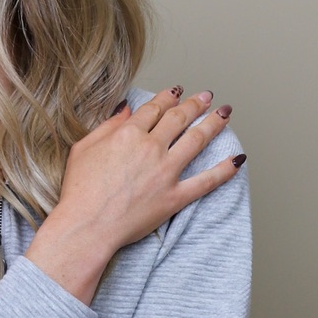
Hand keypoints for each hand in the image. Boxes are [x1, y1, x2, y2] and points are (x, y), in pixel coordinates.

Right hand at [28, 88, 241, 306]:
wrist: (87, 225)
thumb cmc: (79, 191)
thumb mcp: (84, 148)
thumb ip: (107, 126)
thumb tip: (125, 109)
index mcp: (128, 134)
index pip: (155, 108)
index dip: (168, 97)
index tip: (176, 92)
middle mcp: (151, 148)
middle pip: (179, 118)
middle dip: (196, 104)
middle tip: (206, 97)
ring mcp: (166, 172)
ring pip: (197, 140)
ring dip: (214, 124)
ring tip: (224, 113)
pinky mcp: (175, 197)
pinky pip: (206, 181)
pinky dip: (225, 170)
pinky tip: (238, 160)